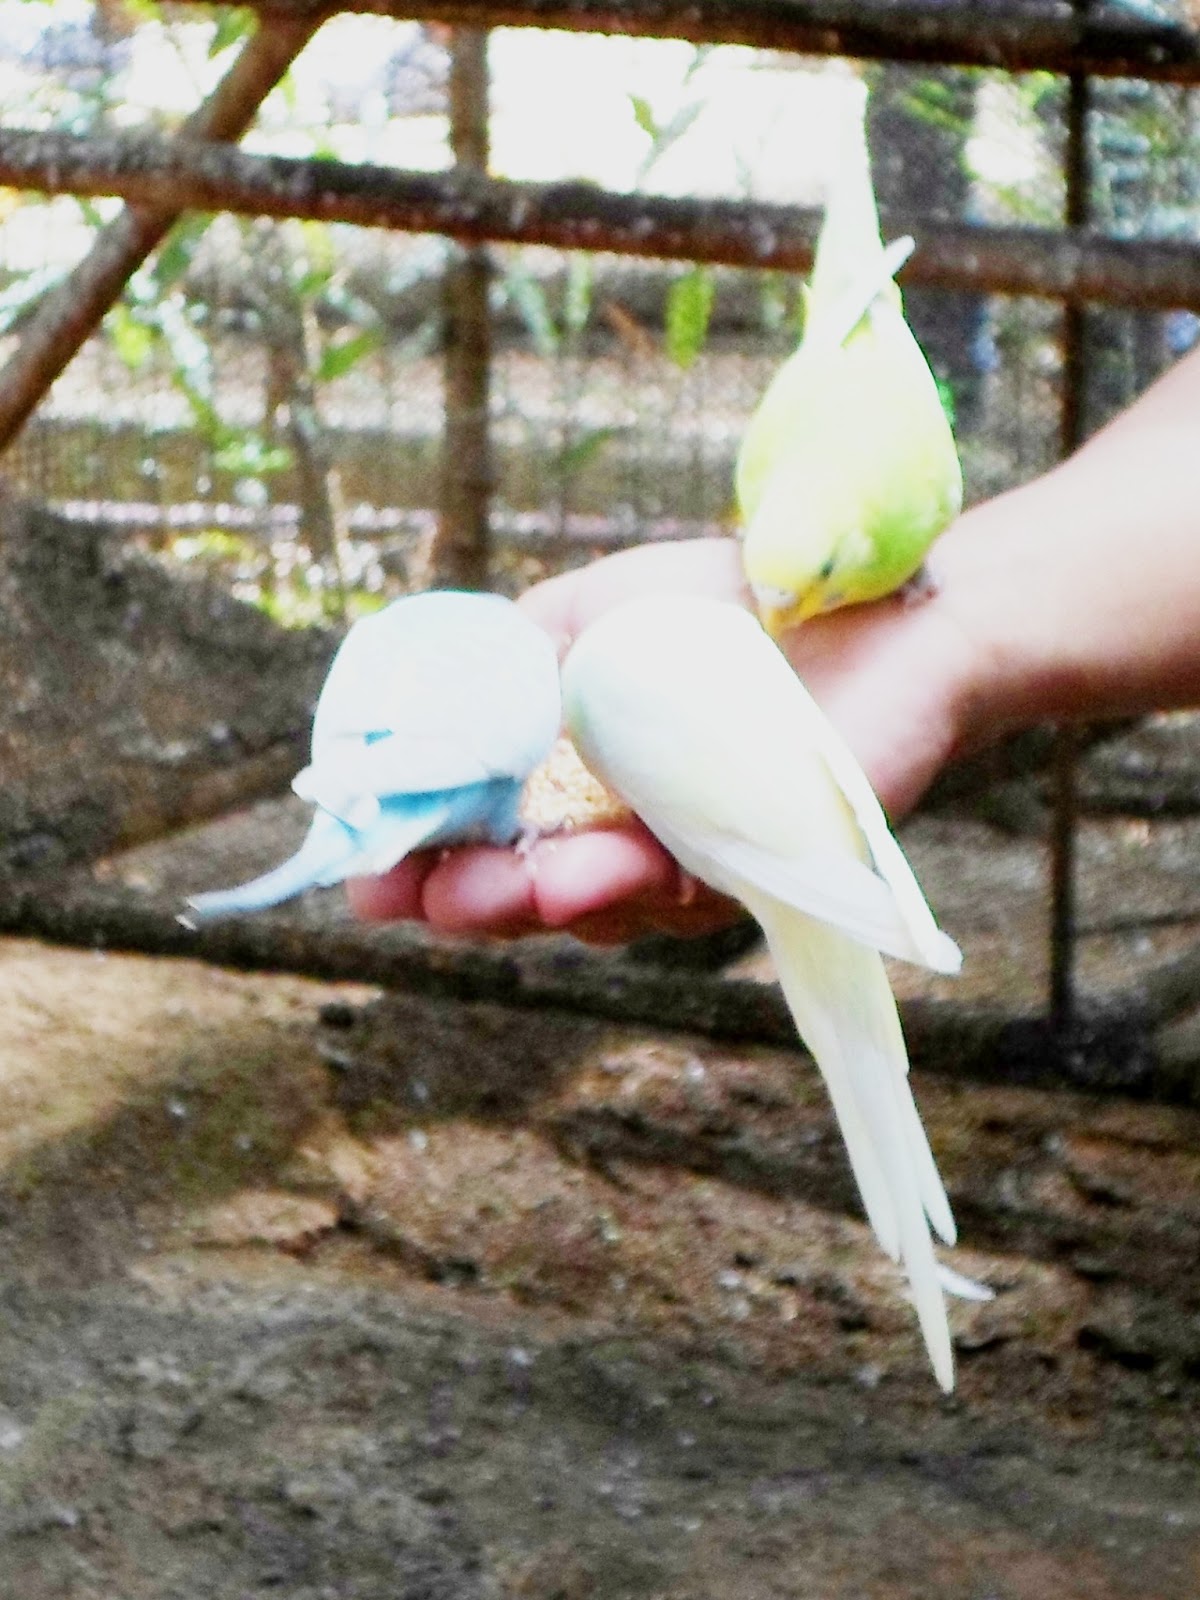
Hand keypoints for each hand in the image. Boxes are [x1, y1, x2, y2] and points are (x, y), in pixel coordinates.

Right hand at [347, 531, 982, 942]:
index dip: (415, 865)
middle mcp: (617, 837)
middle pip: (526, 898)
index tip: (362, 870)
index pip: (475, 844)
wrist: (863, 593)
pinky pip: (698, 895)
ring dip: (553, 899)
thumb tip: (421, 695)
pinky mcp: (764, 868)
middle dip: (470, 900)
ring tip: (521, 882)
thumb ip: (512, 652)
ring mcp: (688, 860)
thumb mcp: (596, 610)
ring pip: (606, 908)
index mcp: (566, 785)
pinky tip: (608, 869)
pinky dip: (649, 886)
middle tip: (420, 894)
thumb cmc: (725, 605)